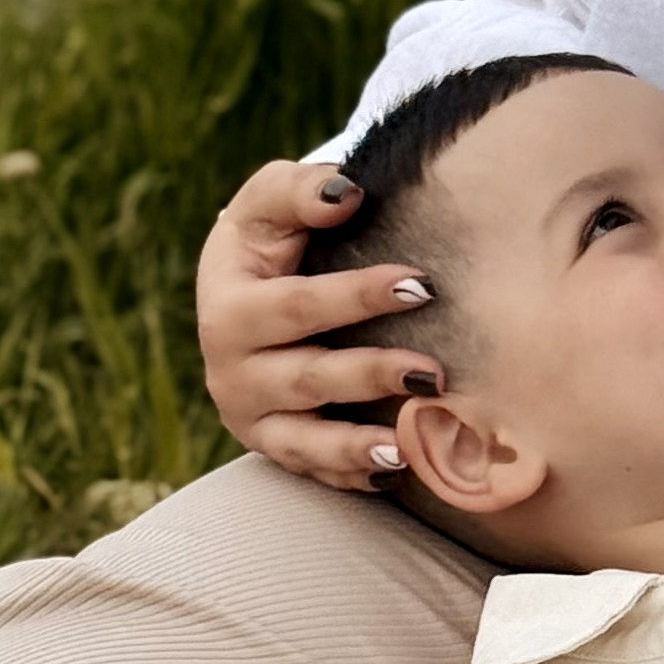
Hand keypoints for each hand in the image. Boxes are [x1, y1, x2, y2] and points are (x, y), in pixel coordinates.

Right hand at [196, 158, 453, 489]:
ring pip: (303, 440)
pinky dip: (348, 473)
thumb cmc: (269, 238)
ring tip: (405, 449)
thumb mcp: (268, 201)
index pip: (298, 305)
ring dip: (355, 446)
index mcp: (228, 307)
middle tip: (435, 373)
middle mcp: (230, 370)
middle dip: (370, 375)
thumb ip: (301, 190)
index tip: (421, 284)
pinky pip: (310, 468)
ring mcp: (249, 415)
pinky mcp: (271, 444)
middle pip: (306, 378)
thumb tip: (346, 193)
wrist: (242, 292)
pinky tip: (392, 472)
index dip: (358, 296)